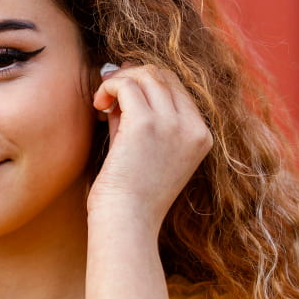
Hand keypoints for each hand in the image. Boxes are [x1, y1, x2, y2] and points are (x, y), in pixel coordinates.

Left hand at [88, 64, 211, 230]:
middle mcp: (193, 127)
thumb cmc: (131, 194)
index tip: (121, 92)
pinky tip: (97, 105)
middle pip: (163, 76)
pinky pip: (126, 85)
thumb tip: (123, 75)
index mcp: (201, 135)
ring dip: (118, 81)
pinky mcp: (146, 124)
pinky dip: (108, 87)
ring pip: (145, 75)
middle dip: (133, 77)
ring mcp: (173, 124)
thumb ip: (139, 114)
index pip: (177, 88)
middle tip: (108, 92)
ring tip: (101, 102)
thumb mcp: (144, 148)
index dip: (147, 82)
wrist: (127, 222)